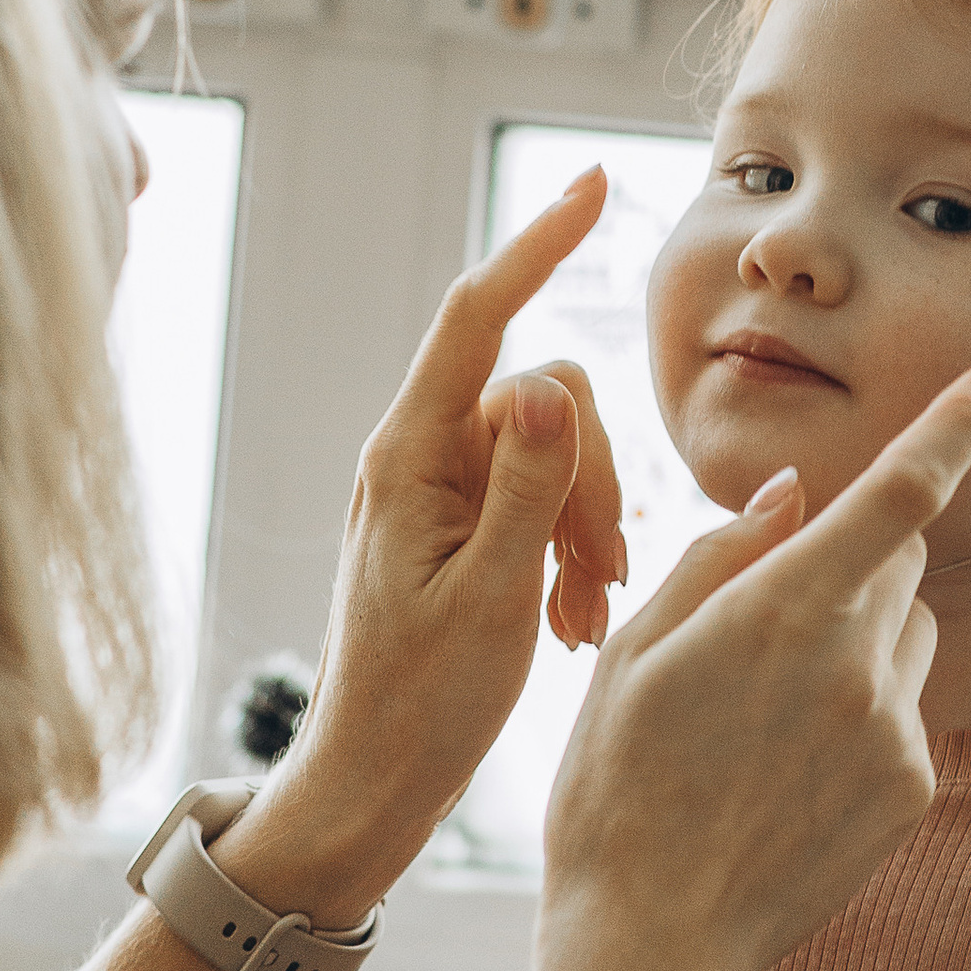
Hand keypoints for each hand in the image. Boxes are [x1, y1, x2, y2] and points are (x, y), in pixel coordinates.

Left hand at [248, 176, 626, 908]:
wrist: (369, 787)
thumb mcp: (493, 598)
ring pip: (558, 453)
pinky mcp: (461, 527)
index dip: (538, 242)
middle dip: (596, 477)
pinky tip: (575, 626)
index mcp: (408, 456)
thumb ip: (530, 488)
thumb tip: (555, 386)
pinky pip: (543, 501)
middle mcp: (418, 455)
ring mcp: (440, 491)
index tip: (595, 184)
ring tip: (585, 617)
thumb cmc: (419, 704)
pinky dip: (571, 556)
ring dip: (590, 528)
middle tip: (601, 576)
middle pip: (547, 399)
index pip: (478, 315)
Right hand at [534, 360, 970, 970]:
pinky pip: (908, 706)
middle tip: (772, 619)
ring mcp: (893, 729)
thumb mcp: (634, 648)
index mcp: (779, 609)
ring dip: (865, 634)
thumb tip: (798, 495)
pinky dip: (866, 709)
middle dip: (856, 557)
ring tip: (772, 707)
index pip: (897, 493)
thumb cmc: (616, 783)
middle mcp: (854, 661)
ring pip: (912, 631)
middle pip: (900, 558)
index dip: (956, 425)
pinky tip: (790, 767)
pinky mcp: (914, 786)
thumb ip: (723, 554)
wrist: (652, 941)